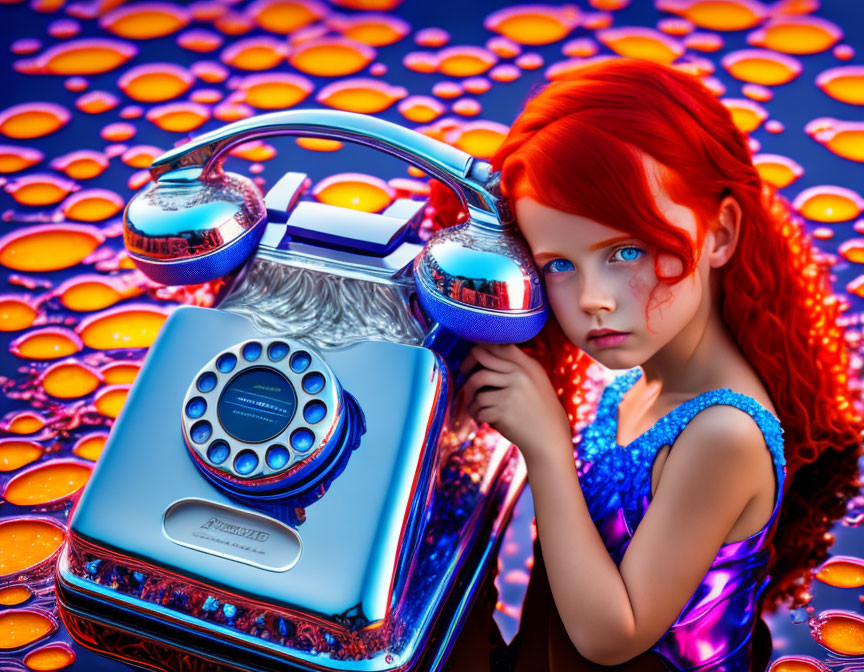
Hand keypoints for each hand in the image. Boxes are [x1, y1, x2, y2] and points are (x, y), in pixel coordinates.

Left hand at [454, 343, 572, 464]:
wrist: (550, 439)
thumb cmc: (538, 410)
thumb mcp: (535, 381)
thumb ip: (515, 366)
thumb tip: (480, 352)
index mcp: (528, 365)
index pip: (498, 344)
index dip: (480, 348)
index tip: (472, 358)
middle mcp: (521, 373)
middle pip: (481, 357)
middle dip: (466, 366)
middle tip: (462, 375)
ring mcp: (512, 391)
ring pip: (476, 382)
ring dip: (471, 397)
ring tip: (475, 407)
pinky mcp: (504, 409)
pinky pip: (478, 406)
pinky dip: (477, 414)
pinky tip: (482, 419)